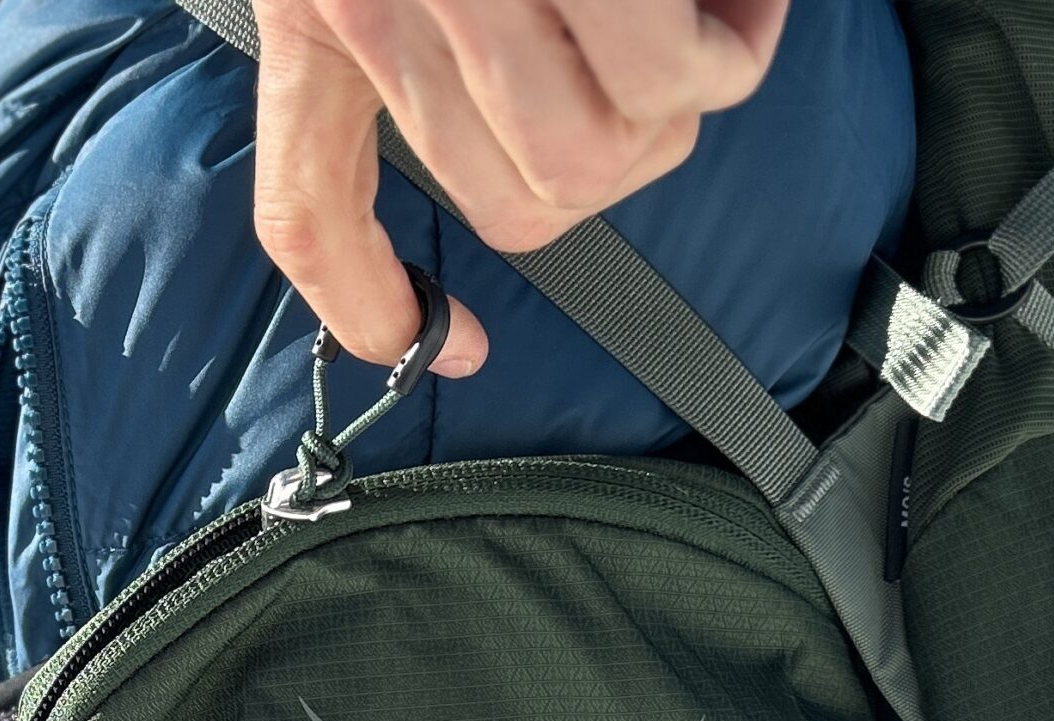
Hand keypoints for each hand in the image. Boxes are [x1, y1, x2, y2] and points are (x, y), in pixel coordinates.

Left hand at [250, 0, 789, 377]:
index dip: (367, 305)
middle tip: (666, 58)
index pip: (305, 209)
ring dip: (677, 101)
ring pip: (594, 159)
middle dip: (613, 159)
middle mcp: (374, 4)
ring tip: (703, 15)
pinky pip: (668, 83)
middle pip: (514, 206)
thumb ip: (431, 31)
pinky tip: (749, 1)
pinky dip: (731, 50)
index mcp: (317, 2)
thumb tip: (544, 140)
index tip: (458, 352)